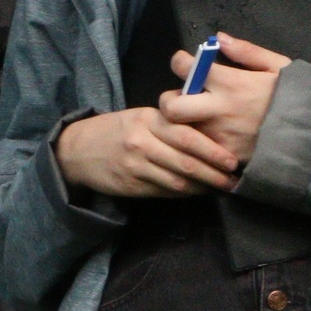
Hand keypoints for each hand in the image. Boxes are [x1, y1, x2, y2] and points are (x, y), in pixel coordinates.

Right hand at [54, 107, 240, 197]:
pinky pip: (164, 191)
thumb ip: (170, 123)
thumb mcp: (141, 117)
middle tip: (233, 180)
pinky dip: (184, 193)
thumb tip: (209, 136)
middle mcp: (141, 142)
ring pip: (177, 181)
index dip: (213, 150)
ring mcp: (135, 166)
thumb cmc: (117, 130)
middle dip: (214, 173)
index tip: (232, 161)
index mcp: (148, 120)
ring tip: (220, 188)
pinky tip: (196, 192)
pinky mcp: (131, 185)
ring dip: (203, 187)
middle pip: (186, 161)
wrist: (77, 150)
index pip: (187, 136)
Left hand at [155, 32, 289, 168]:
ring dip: (182, 124)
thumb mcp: (279, 67)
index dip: (180, 62)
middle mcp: (219, 111)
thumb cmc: (298, 98)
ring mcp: (220, 137)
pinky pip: (198, 150)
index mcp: (232, 83)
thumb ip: (247, 52)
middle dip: (170, 100)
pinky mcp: (225, 157)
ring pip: (180, 131)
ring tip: (197, 119)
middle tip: (181, 97)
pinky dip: (198, 143)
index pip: (186, 68)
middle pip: (171, 106)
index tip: (183, 62)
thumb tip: (218, 38)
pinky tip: (209, 138)